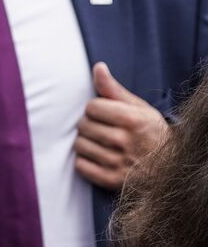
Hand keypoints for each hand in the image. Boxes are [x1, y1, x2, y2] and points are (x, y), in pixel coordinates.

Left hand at [74, 62, 169, 189]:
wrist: (167, 165)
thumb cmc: (149, 131)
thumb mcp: (138, 107)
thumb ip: (113, 89)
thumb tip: (97, 67)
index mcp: (132, 119)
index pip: (91, 107)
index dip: (95, 109)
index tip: (104, 113)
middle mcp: (123, 140)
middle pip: (83, 126)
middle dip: (88, 124)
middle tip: (102, 128)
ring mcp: (116, 162)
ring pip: (79, 145)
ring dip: (85, 143)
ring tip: (100, 142)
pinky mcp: (109, 179)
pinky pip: (80, 166)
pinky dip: (84, 161)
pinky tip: (97, 157)